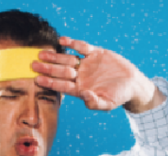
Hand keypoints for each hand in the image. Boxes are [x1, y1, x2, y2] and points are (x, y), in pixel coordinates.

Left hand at [33, 37, 162, 112]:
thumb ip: (96, 103)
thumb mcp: (109, 104)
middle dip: (48, 68)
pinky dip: (73, 43)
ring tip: (42, 53)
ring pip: (67, 58)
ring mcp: (87, 64)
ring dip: (55, 56)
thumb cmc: (120, 96)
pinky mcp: (95, 53)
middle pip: (61, 71)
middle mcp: (81, 76)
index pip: (63, 86)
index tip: (38, 80)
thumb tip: (85, 96)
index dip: (50, 83)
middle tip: (34, 65)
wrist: (133, 83)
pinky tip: (62, 40)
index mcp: (82, 89)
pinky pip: (81, 47)